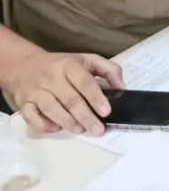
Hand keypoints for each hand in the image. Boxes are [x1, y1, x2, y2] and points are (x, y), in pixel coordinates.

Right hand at [8, 50, 123, 136]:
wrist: (24, 64)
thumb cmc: (62, 65)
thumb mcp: (87, 60)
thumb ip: (109, 70)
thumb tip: (121, 88)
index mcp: (69, 65)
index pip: (84, 82)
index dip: (96, 98)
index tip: (106, 112)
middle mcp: (51, 77)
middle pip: (70, 100)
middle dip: (86, 117)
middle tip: (98, 129)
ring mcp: (35, 90)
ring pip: (51, 109)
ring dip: (68, 122)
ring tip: (81, 130)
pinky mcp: (23, 102)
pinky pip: (31, 117)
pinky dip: (44, 125)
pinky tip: (57, 128)